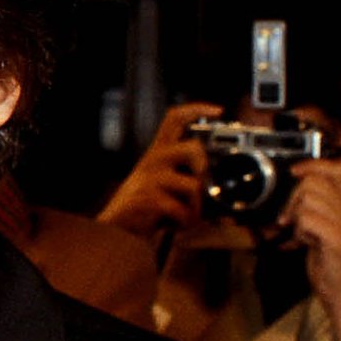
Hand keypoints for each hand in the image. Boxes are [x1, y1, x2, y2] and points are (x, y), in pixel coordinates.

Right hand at [97, 102, 223, 239]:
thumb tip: (222, 181)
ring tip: (186, 216)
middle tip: (200, 185)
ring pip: (194, 186)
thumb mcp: (164, 183)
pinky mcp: (148, 197)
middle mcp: (153, 159)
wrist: (117, 229)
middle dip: (205, 169)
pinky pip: (184, 210)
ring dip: (196, 208)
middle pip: (192, 148)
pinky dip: (186, 222)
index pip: (174, 119)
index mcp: (158, 152)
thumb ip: (187, 175)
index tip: (219, 110)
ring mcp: (150, 177)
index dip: (197, 110)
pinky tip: (175, 224)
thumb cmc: (146, 207)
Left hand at [279, 158, 340, 337]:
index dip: (312, 167)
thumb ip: (312, 215)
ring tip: (302, 234)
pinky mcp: (337, 239)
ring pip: (310, 199)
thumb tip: (294, 197)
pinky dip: (300, 229)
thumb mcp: (319, 235)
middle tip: (289, 220)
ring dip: (297, 215)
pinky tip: (305, 243)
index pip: (332, 174)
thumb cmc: (332, 269)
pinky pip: (308, 218)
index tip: (295, 171)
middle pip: (316, 183)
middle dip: (295, 198)